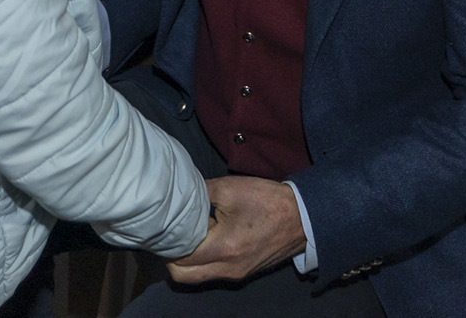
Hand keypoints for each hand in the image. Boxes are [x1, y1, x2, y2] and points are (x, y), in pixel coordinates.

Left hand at [166, 176, 307, 284]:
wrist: (302, 218)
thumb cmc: (267, 202)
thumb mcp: (229, 189)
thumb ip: (199, 194)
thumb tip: (179, 196)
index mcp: (224, 249)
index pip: (179, 257)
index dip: (166, 241)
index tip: (162, 224)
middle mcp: (228, 269)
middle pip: (183, 276)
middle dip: (171, 257)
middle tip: (171, 232)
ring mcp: (236, 274)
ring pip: (197, 277)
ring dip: (187, 259)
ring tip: (189, 233)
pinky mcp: (242, 272)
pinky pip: (212, 273)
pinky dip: (202, 260)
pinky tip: (206, 237)